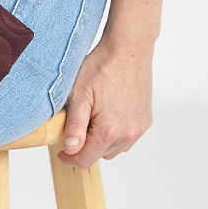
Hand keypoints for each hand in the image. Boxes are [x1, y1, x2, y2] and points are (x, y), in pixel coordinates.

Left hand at [56, 0, 171, 168]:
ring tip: (92, 118)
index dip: (70, 158)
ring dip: (101, 142)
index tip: (61, 151)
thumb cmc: (101, 66)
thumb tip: (70, 150)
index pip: (86, 159)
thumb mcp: (79, 94)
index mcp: (109, 130)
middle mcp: (128, 134)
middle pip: (100, 155)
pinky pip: (128, 138)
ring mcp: (139, 128)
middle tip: (75, 126)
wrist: (128, 48)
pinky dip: (116, 134)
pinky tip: (108, 114)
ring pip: (115, 149)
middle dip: (85, 147)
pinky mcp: (145, 120)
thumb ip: (75, 126)